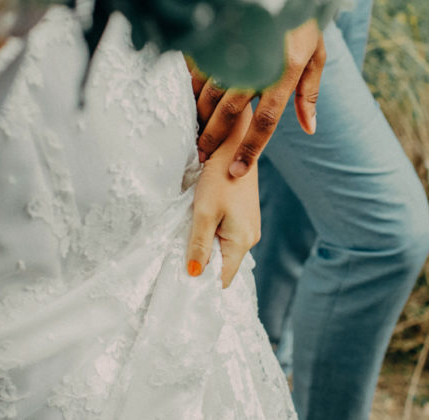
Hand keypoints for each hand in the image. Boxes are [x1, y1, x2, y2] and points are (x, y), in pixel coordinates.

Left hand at [186, 105, 259, 287]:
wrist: (234, 146)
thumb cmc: (219, 178)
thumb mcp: (203, 213)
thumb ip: (199, 245)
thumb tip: (194, 274)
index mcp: (242, 241)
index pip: (224, 278)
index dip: (204, 282)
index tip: (182, 280)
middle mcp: (250, 237)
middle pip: (224, 264)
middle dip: (203, 264)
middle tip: (178, 258)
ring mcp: (248, 226)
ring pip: (224, 249)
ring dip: (206, 247)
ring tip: (187, 238)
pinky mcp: (244, 216)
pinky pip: (226, 235)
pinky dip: (212, 234)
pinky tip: (199, 224)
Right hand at [191, 17, 325, 177]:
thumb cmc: (303, 20)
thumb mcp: (316, 54)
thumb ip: (308, 94)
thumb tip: (309, 128)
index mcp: (286, 70)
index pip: (266, 120)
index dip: (250, 149)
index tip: (237, 170)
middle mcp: (258, 62)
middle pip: (229, 112)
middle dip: (214, 138)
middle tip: (204, 155)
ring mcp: (235, 48)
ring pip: (209, 92)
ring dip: (201, 116)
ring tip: (197, 131)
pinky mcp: (219, 37)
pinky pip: (199, 69)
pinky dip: (193, 87)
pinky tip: (191, 100)